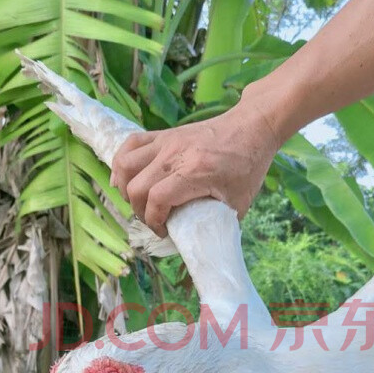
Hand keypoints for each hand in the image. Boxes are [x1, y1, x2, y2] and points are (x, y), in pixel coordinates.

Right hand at [110, 99, 280, 235]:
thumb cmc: (248, 166)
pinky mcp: (164, 134)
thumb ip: (218, 224)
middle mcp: (175, 154)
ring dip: (125, 187)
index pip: (157, 200)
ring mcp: (167, 141)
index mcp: (195, 172)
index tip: (163, 231)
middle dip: (139, 211)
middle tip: (153, 220)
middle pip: (136, 186)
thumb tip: (200, 245)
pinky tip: (124, 178)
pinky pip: (130, 145)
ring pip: (125, 164)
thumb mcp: (238, 203)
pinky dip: (121, 163)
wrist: (252, 127)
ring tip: (137, 201)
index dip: (154, 222)